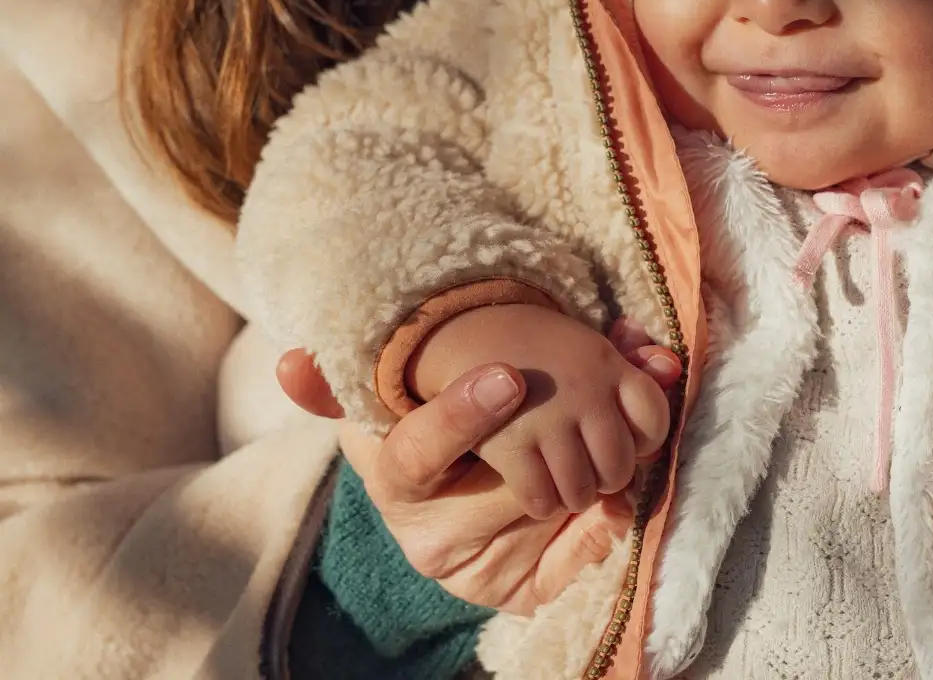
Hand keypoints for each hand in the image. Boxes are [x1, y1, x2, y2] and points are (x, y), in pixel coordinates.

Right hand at [276, 319, 680, 613]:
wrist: (443, 507)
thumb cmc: (415, 434)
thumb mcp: (380, 404)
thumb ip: (340, 383)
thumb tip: (288, 364)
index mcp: (393, 480)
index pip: (417, 454)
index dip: (461, 417)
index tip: (509, 376)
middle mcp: (432, 532)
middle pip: (501, 488)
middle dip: (553, 440)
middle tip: (596, 392)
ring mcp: (476, 566)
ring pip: (544, 515)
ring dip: (590, 473)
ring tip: (621, 423)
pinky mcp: (516, 591)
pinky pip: (566, 567)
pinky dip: (598, 531)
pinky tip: (616, 501)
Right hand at [408, 304, 672, 519]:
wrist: (465, 338)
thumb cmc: (540, 355)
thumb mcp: (585, 350)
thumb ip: (630, 362)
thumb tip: (671, 366)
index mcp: (604, 361)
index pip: (654, 417)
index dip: (643, 440)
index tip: (622, 438)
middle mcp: (582, 389)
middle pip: (621, 464)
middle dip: (608, 477)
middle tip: (588, 467)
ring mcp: (546, 417)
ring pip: (585, 488)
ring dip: (576, 493)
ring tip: (563, 477)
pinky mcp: (510, 445)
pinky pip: (544, 497)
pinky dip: (542, 501)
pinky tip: (533, 485)